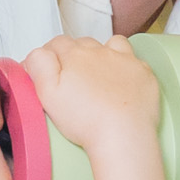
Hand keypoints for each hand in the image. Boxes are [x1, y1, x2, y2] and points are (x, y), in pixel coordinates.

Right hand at [26, 31, 159, 161]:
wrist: (123, 135)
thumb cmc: (85, 120)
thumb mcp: (48, 93)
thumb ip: (39, 66)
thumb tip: (37, 54)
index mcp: (75, 55)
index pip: (56, 44)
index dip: (49, 56)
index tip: (47, 71)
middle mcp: (100, 52)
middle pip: (81, 44)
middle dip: (73, 56)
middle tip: (71, 80)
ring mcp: (124, 60)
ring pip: (109, 45)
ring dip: (101, 54)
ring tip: (97, 76)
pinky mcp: (143, 73)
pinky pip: (133, 60)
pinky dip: (126, 66)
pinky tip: (121, 82)